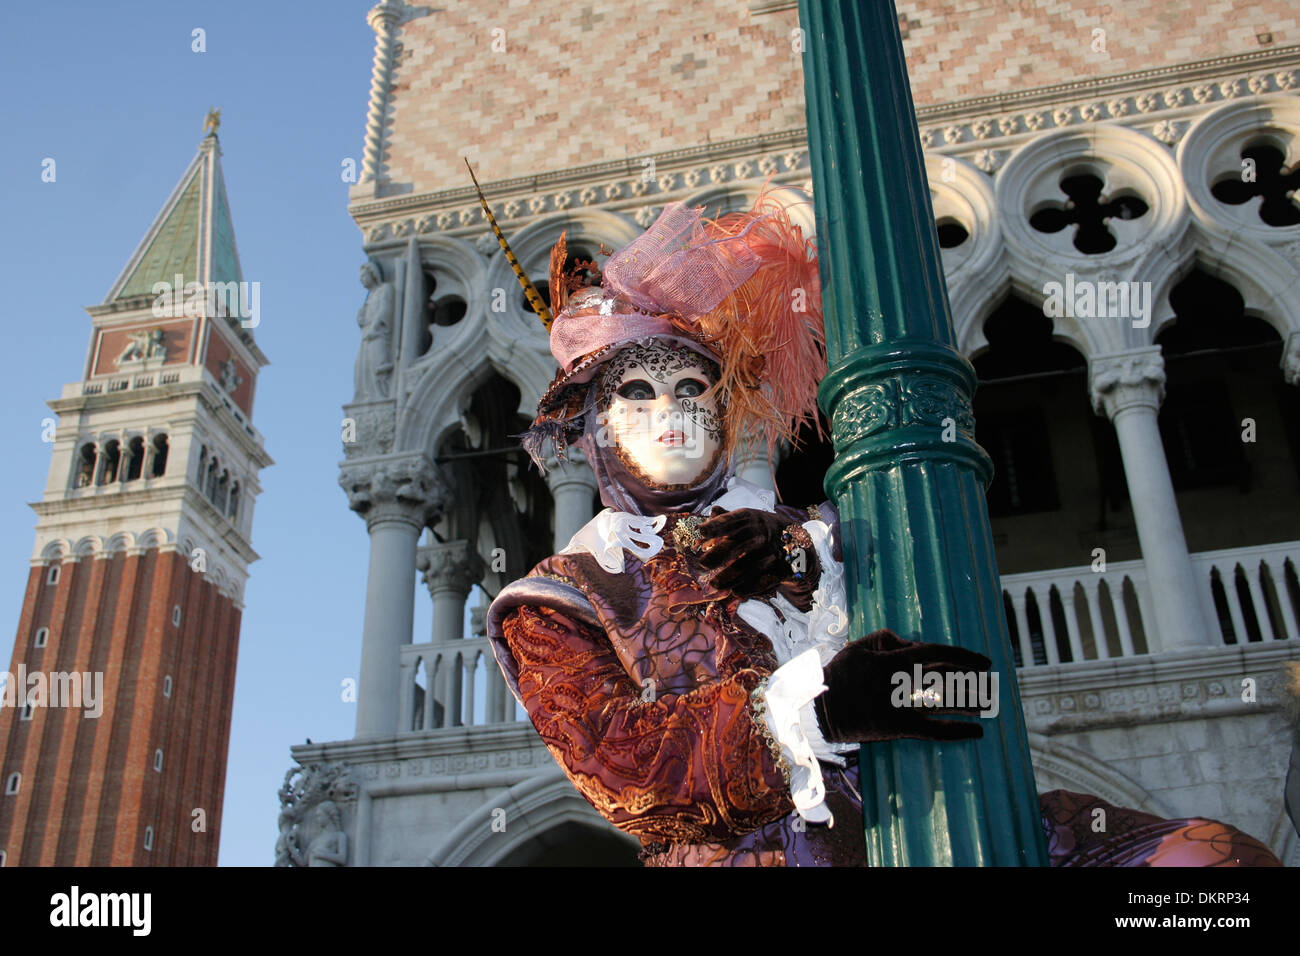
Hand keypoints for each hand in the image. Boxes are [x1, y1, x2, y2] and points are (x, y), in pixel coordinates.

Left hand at [696, 508, 813, 598]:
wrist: (796, 542)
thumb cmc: (762, 530)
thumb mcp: (749, 519)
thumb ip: (728, 518)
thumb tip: (712, 511)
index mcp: (750, 519)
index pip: (731, 521)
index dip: (716, 526)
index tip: (700, 531)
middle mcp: (761, 534)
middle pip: (739, 543)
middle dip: (720, 553)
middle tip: (703, 563)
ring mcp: (772, 551)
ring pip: (750, 565)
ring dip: (731, 576)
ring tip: (715, 585)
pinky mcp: (781, 568)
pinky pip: (764, 579)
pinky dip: (750, 587)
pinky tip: (736, 592)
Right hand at [813, 629, 991, 742]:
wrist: (819, 706)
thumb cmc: (838, 674)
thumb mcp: (858, 647)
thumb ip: (885, 640)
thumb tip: (912, 643)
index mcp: (894, 660)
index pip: (936, 652)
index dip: (963, 655)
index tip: (983, 660)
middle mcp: (903, 681)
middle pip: (947, 677)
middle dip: (973, 679)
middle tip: (989, 682)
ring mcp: (903, 706)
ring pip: (946, 702)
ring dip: (971, 702)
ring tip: (988, 703)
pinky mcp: (899, 727)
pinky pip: (935, 730)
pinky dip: (958, 731)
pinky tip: (976, 731)